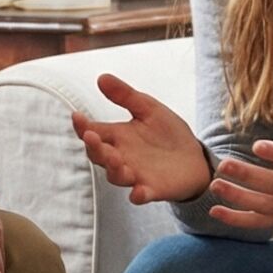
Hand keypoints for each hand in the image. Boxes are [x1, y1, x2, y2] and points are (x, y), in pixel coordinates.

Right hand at [72, 73, 212, 203]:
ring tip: (116, 159)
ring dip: (114, 169)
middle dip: (94, 147)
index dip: (82, 126)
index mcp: (118, 137)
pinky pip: (141, 195)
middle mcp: (121, 157)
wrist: (195, 157)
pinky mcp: (152, 189)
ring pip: (116, 176)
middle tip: (92, 136)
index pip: (93, 132)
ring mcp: (135, 175)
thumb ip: (126, 96)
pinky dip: (138, 195)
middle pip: (99, 155)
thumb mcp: (149, 109)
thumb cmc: (167, 133)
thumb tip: (101, 77)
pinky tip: (138, 193)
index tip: (77, 116)